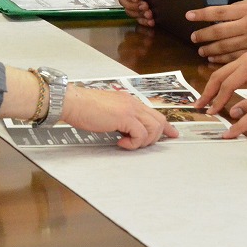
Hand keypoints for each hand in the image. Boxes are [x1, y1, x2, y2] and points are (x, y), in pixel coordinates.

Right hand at [62, 86, 176, 148]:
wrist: (73, 102)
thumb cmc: (84, 108)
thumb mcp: (108, 112)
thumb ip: (120, 118)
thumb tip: (127, 131)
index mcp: (129, 101)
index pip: (154, 113)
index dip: (166, 126)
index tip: (173, 134)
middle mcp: (133, 103)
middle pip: (159, 120)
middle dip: (154, 137)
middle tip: (140, 145)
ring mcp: (130, 109)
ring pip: (153, 128)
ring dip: (143, 141)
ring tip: (127, 143)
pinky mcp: (125, 117)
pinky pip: (140, 135)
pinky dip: (133, 143)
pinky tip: (120, 142)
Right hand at [115, 0, 153, 25]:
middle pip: (123, 1)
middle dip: (134, 6)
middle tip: (145, 7)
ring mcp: (132, 1)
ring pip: (129, 11)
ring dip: (139, 14)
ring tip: (150, 15)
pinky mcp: (139, 8)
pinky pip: (137, 17)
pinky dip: (143, 21)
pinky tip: (150, 22)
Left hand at [187, 0, 246, 63]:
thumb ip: (241, 6)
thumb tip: (221, 11)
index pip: (218, 12)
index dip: (201, 14)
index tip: (188, 15)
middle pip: (217, 32)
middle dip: (202, 35)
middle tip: (193, 38)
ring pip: (224, 47)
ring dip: (209, 49)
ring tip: (201, 50)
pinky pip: (234, 58)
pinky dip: (221, 60)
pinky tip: (213, 60)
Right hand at [195, 53, 246, 117]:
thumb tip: (232, 114)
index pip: (227, 84)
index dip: (218, 100)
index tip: (211, 113)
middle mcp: (245, 59)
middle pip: (219, 75)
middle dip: (208, 92)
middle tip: (199, 106)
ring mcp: (246, 58)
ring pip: (221, 72)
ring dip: (212, 87)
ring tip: (204, 101)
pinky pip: (229, 71)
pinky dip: (220, 83)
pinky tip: (216, 93)